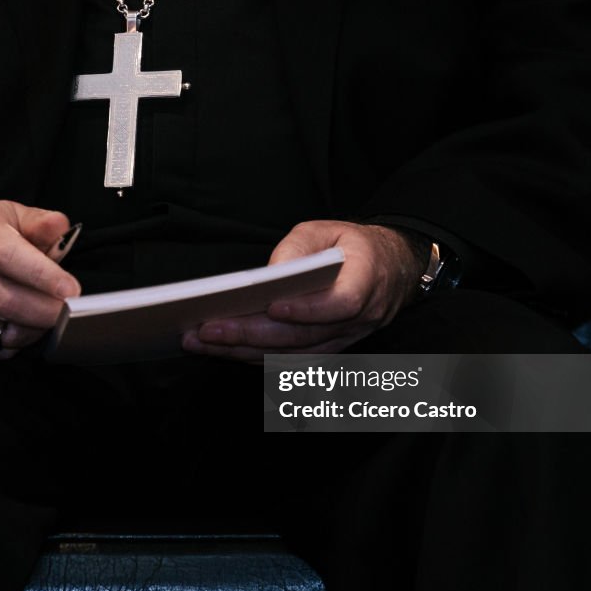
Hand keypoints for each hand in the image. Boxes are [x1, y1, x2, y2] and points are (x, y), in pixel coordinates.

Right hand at [0, 200, 80, 358]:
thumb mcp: (15, 217)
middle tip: (70, 311)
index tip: (71, 289)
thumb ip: (41, 223)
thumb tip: (59, 226)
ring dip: (33, 329)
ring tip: (48, 316)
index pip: (6, 256)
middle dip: (46, 311)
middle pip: (6, 300)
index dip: (42, 275)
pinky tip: (24, 326)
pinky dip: (15, 342)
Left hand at [182, 221, 425, 362]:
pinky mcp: (328, 351)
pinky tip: (224, 349)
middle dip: (251, 335)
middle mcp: (361, 319)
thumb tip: (269, 274)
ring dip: (244, 352)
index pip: (342, 304)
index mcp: (367, 280)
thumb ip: (299, 247)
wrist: (389, 270)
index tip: (271, 307)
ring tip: (202, 342)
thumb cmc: (353, 247)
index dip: (307, 310)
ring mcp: (345, 340)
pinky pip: (291, 361)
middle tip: (206, 330)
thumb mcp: (327, 229)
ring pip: (293, 356)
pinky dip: (256, 357)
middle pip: (304, 337)